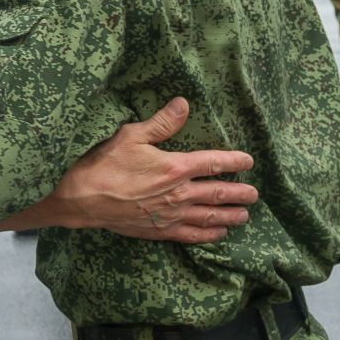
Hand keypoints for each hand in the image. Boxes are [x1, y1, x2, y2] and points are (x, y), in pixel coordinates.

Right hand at [39, 98, 257, 243]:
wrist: (84, 200)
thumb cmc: (105, 165)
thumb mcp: (131, 135)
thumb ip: (161, 122)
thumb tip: (184, 104)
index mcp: (175, 167)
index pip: (213, 163)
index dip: (234, 161)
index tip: (248, 161)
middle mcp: (180, 193)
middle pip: (219, 193)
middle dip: (240, 193)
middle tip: (255, 194)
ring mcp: (172, 215)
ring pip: (210, 217)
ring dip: (230, 215)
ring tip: (244, 216)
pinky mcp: (161, 231)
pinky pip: (193, 235)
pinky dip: (210, 235)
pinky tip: (219, 234)